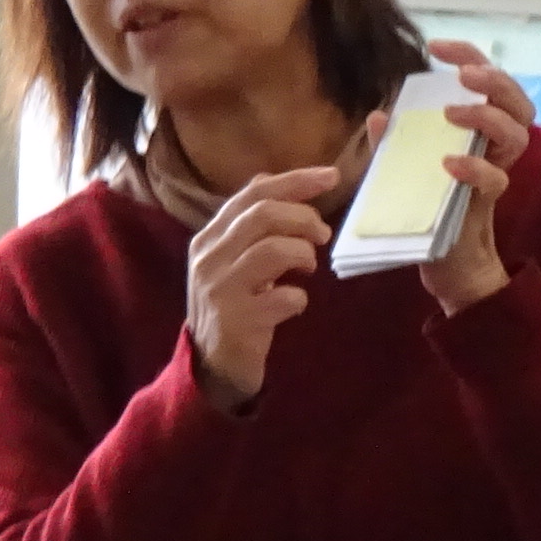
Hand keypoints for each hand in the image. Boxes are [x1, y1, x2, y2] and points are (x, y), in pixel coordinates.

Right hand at [187, 163, 337, 408]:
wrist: (211, 364)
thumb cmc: (232, 306)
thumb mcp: (230, 259)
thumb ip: (248, 225)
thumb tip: (270, 180)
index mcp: (209, 237)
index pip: (253, 193)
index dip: (295, 181)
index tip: (331, 176)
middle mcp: (209, 257)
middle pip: (262, 215)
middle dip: (303, 217)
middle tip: (323, 233)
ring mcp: (221, 288)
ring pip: (272, 250)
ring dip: (303, 254)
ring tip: (309, 267)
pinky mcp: (238, 320)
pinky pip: (283, 298)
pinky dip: (299, 297)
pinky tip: (295, 304)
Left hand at [396, 36, 533, 317]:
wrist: (444, 264)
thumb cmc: (426, 211)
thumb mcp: (401, 170)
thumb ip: (393, 145)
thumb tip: (380, 115)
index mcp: (478, 131)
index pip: (488, 82)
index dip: (470, 56)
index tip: (436, 45)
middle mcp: (495, 148)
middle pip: (519, 102)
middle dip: (495, 80)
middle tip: (465, 76)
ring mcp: (495, 173)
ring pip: (518, 134)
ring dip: (488, 117)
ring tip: (454, 113)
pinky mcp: (487, 204)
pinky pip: (495, 180)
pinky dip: (474, 168)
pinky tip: (450, 163)